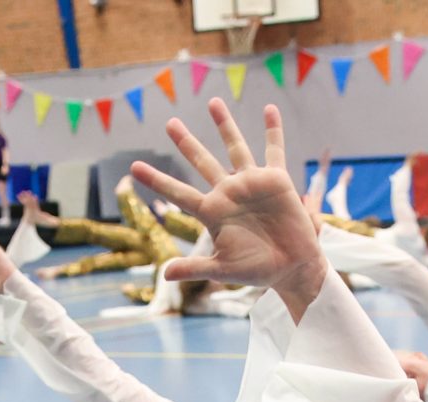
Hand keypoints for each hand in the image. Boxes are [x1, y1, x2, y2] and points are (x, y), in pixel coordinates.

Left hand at [131, 100, 326, 317]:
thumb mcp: (223, 269)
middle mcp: (229, 193)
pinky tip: (269, 109)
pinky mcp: (276, 180)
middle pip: (202, 161)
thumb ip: (196, 267)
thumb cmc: (258, 271)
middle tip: (170, 123)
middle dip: (187, 142)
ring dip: (225, 125)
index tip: (134, 168)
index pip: (179, 193)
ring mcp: (252, 184)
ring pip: (235, 147)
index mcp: (213, 212)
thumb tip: (165, 273)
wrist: (292, 268)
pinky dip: (273, 130)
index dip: (157, 181)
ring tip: (214, 102)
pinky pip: (274, 150)